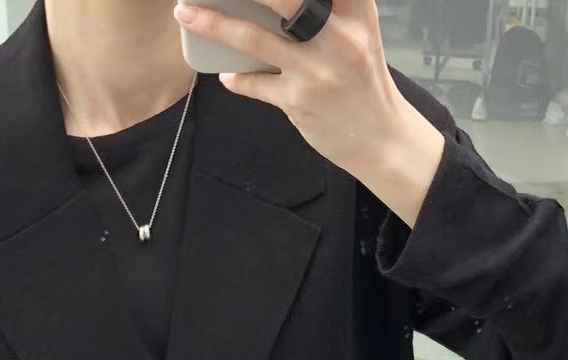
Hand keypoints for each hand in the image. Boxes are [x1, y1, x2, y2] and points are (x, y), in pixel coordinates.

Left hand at [173, 0, 412, 173]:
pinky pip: (256, 84)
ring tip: (185, 12)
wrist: (382, 139)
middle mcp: (337, 34)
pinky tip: (227, 74)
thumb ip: (330, 7)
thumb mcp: (360, 31)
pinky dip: (237, 79)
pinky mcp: (300, 100)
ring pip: (254, 38)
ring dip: (214, 23)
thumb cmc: (364, 80)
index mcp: (355, 8)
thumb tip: (272, 1)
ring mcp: (316, 69)